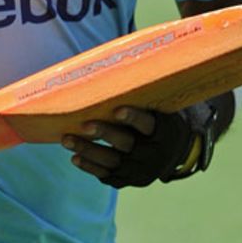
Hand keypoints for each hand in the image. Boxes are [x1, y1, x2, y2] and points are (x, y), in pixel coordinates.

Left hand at [63, 104, 215, 187]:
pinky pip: (109, 175)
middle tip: (83, 124)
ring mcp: (143, 170)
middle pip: (126, 143)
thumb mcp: (160, 107)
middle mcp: (156, 154)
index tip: (117, 110)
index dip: (133, 117)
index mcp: (166, 131)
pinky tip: (75, 158)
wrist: (175, 152)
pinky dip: (91, 167)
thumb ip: (140, 95)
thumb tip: (111, 61)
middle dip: (104, 134)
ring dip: (88, 150)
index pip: (148, 124)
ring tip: (66, 140)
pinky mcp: (132, 180)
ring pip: (113, 162)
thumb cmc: (159, 119)